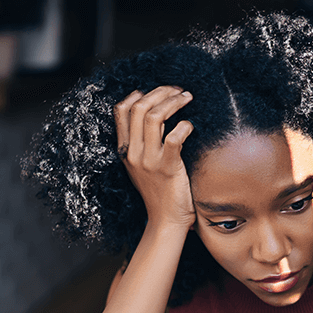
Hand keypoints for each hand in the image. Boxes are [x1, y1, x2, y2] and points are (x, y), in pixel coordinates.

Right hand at [114, 86, 194, 230]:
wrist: (166, 221)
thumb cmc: (159, 192)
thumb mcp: (142, 165)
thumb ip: (143, 142)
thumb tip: (156, 114)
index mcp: (125, 150)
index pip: (121, 110)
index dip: (139, 94)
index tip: (158, 92)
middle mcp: (133, 153)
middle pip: (139, 107)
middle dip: (160, 92)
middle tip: (178, 90)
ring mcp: (149, 161)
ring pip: (154, 117)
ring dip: (173, 102)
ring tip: (187, 99)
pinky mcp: (168, 169)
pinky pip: (175, 138)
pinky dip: (185, 126)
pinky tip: (191, 126)